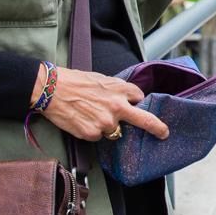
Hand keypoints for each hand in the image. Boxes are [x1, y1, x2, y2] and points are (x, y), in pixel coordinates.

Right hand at [35, 64, 168, 141]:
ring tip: (88, 113)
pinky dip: (91, 130)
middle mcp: (117, 107)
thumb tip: (128, 98)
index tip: (133, 104)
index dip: (134, 101)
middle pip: (145, 120)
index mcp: (121, 90)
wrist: (51, 89)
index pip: (139, 98)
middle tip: (164, 133)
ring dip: (106, 125)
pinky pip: (98, 136)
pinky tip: (81, 120)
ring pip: (114, 130)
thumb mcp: (101, 78)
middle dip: (157, 127)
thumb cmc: (74, 81)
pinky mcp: (93, 134)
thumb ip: (117, 89)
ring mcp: (106, 122)